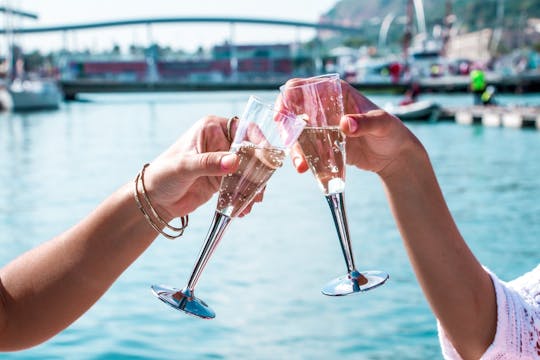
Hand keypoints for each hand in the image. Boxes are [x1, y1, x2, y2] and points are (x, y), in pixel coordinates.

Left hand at [141, 115, 261, 218]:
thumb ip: (210, 163)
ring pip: (249, 170)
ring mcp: (222, 161)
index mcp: (212, 128)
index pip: (243, 129)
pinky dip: (245, 196)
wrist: (154, 201)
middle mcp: (220, 141)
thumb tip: (234, 161)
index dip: (258, 141)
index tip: (267, 158)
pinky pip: (241, 185)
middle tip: (260, 187)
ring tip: (252, 202)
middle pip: (251, 151)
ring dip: (253, 186)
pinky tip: (243, 208)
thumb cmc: (163, 176)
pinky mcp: (223, 179)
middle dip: (258, 170)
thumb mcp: (185, 167)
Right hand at [287, 80, 420, 177]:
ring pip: (297, 134)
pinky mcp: (322, 146)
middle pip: (293, 112)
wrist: (395, 156)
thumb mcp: (383, 124)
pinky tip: (305, 169)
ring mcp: (321, 127)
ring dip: (293, 148)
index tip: (282, 115)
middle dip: (286, 129)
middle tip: (289, 145)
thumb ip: (366, 122)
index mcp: (335, 92)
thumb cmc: (392, 132)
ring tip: (300, 166)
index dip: (286, 99)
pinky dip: (302, 158)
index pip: (301, 88)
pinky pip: (305, 150)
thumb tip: (345, 124)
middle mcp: (323, 107)